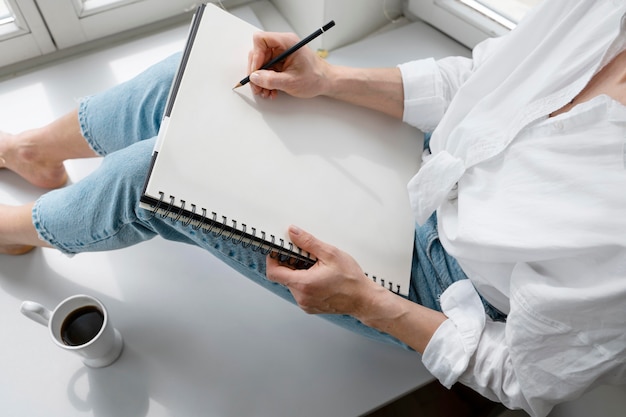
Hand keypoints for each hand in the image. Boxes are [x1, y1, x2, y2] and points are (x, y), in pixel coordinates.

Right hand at [247, 32, 330, 98]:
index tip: (257, 71)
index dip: (256, 55)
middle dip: (256, 72)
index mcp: (287, 42)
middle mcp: (282, 45)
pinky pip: (267, 70)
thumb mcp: (291, 82)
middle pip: (258, 53)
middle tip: (257, 86)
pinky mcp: (280, 63)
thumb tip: (255, 78)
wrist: (326, 82)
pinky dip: (266, 81)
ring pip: (261, 63)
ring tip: (265, 92)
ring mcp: (280, 54)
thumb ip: (271, 80)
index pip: (261, 40)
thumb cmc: (315, 78)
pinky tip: (270, 90)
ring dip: (260, 79)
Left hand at [265, 225, 384, 315]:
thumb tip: (293, 232)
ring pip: (292, 284)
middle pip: (283, 277)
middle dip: (290, 264)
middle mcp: (301, 297)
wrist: (363, 299)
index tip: (279, 251)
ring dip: (299, 273)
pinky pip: (300, 292)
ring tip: (317, 268)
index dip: (272, 259)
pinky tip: (319, 277)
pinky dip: (305, 282)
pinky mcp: (310, 307)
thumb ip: (308, 242)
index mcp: (303, 283)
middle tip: (306, 256)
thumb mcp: (330, 254)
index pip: (273, 272)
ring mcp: (305, 304)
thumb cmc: (351, 279)